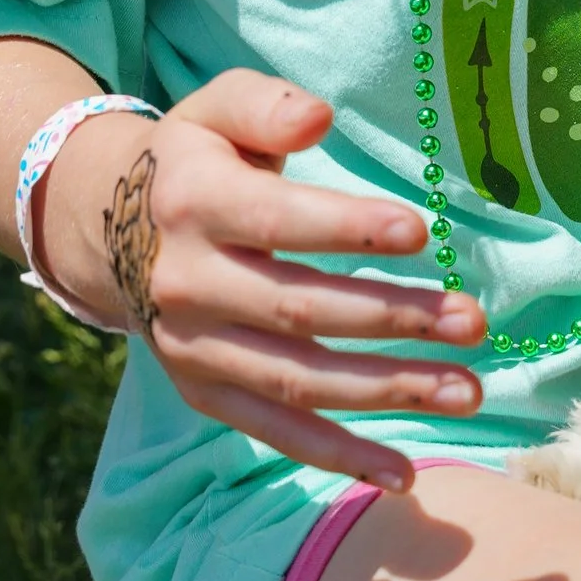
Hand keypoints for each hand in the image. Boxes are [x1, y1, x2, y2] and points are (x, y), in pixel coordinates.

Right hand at [41, 67, 485, 487]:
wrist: (107, 229)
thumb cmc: (194, 159)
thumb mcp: (215, 110)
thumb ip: (264, 106)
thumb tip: (317, 117)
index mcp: (194, 204)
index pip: (276, 221)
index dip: (347, 228)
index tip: (420, 231)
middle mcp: (187, 284)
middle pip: (299, 309)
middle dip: (392, 318)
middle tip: (473, 321)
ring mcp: (194, 349)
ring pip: (297, 380)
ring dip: (386, 390)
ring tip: (468, 390)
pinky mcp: (206, 394)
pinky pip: (276, 432)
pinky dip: (339, 456)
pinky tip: (403, 474)